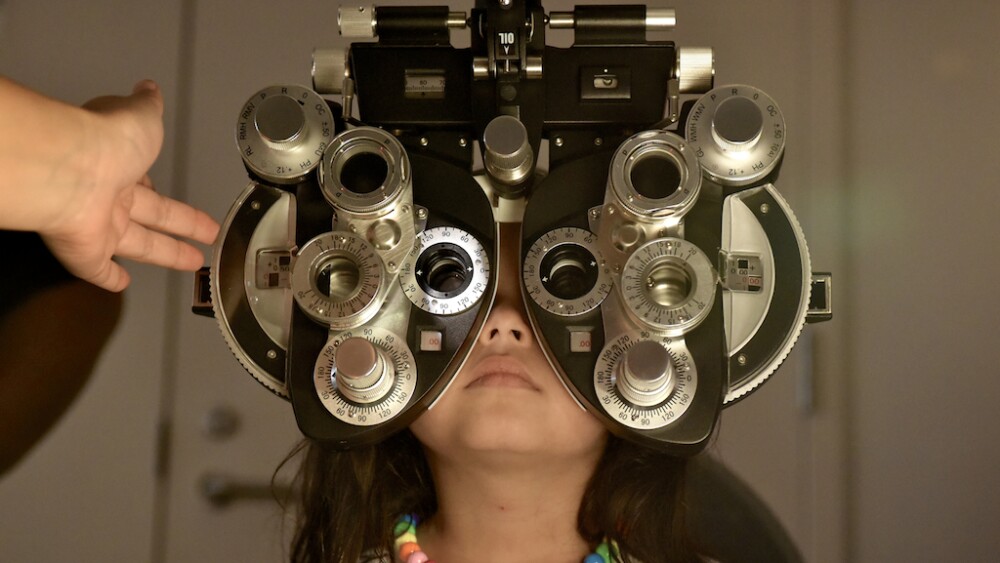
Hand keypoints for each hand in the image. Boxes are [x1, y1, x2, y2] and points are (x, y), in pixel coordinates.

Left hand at [39, 80, 218, 291]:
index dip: (160, 191)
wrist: (71, 169)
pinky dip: (110, 277)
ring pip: (138, 244)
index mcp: (123, 165)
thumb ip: (148, 107)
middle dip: (182, 226)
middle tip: (206, 237)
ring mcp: (97, 225)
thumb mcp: (142, 116)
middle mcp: (110, 195)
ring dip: (166, 254)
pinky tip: (122, 284)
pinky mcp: (85, 253)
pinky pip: (97, 268)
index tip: (170, 196)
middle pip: (154, 217)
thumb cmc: (107, 142)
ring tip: (193, 263)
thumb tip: (149, 89)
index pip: (145, 182)